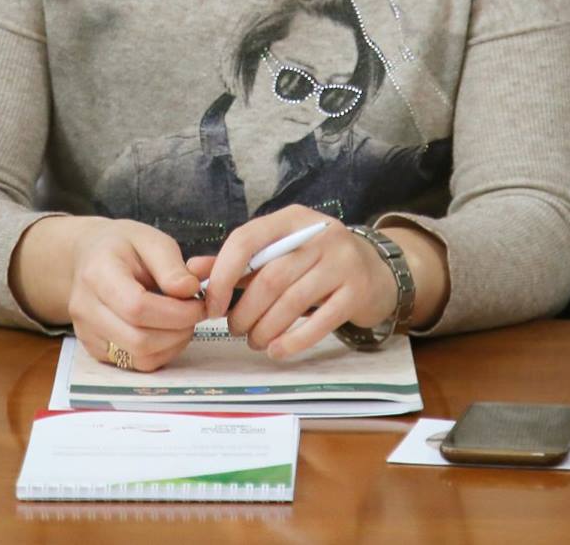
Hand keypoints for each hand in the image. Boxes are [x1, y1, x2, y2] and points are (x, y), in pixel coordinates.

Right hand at [65, 219, 204, 373]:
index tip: (199, 303)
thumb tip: (190, 291)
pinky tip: (168, 331)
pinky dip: (161, 352)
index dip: (176, 312)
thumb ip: (171, 266)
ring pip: (139, 358)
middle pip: (138, 340)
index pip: (137, 307)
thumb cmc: (122, 246)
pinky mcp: (95, 350)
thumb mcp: (150, 239)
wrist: (90, 258)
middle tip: (196, 313)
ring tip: (183, 321)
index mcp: (97, 274)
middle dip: (179, 331)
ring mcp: (87, 333)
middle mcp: (85, 308)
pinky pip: (135, 363)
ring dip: (172, 345)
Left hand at [203, 206, 395, 359]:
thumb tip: (192, 270)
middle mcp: (319, 234)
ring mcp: (343, 261)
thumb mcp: (280, 252)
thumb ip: (238, 261)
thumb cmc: (317, 263)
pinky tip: (277, 350)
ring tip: (253, 340)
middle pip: (269, 276)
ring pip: (292, 300)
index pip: (247, 239)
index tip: (212, 305)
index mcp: (292, 219)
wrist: (376, 271)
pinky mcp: (357, 291)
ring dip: (265, 327)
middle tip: (234, 330)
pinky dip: (293, 340)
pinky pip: (320, 321)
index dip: (223, 274)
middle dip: (244, 310)